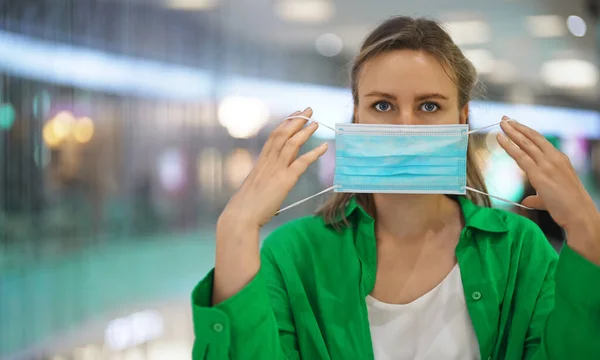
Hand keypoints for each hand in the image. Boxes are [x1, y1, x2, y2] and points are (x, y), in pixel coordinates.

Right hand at [219, 107, 327, 229]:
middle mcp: (268, 162)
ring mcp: (276, 170)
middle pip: (283, 134)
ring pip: (292, 144)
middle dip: (296, 120)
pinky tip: (323, 147)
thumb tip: (275, 182)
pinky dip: (314, 153)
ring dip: (305, 131)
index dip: (285, 124)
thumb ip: (266, 180)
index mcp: (261, 162)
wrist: (241, 215)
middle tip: (307, 110)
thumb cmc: (246, 206)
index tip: (294, 115)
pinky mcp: (284, 180)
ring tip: (316, 122)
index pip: (274, 137)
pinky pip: (302, 162)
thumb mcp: (256, 187)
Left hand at [497, 116, 599, 263]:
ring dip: (512, 131)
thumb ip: (537, 196)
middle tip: (504, 118)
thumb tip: (528, 200)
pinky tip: (500, 139)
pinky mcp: (539, 174)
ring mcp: (547, 165)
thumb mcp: (551, 196)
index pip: (540, 141)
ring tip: (501, 123)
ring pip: (525, 143)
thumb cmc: (568, 207)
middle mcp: (554, 158)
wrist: (579, 214)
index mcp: (560, 159)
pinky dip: (509, 146)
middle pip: (532, 137)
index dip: (526, 131)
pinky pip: (520, 156)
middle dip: (517, 126)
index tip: (515, 124)